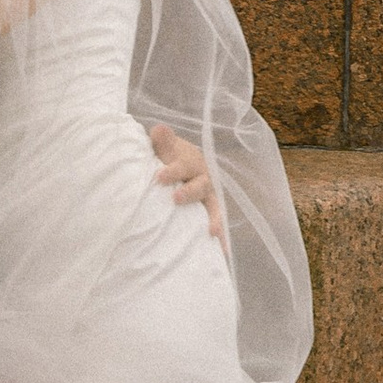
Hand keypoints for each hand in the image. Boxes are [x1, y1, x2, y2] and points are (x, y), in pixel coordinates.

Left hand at [150, 122, 226, 245]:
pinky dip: (221, 237)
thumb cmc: (167, 156)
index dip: (172, 171)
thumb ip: (161, 139)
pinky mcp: (207, 211)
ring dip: (214, 218)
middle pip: (200, 185)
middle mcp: (202, 178)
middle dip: (189, 193)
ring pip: (213, 206)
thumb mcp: (163, 146)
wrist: (177, 164)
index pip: (182, 165)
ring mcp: (207, 196)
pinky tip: (224, 252)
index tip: (159, 177)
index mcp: (190, 161)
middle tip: (175, 199)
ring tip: (211, 232)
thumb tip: (159, 129)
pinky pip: (216, 223)